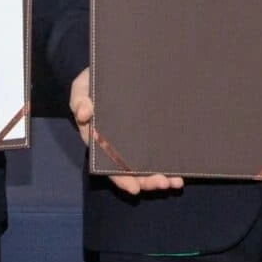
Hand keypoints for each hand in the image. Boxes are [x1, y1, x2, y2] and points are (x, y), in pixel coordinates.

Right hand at [74, 67, 181, 196]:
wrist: (111, 73)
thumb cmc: (92, 84)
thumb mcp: (81, 89)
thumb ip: (80, 100)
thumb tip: (84, 114)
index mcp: (100, 141)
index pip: (109, 165)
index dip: (121, 178)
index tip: (134, 188)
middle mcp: (118, 147)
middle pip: (132, 171)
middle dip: (147, 181)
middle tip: (163, 183)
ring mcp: (135, 140)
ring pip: (148, 165)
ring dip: (162, 177)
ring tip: (176, 182)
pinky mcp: (150, 132)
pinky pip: (160, 150)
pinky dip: (170, 162)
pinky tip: (182, 169)